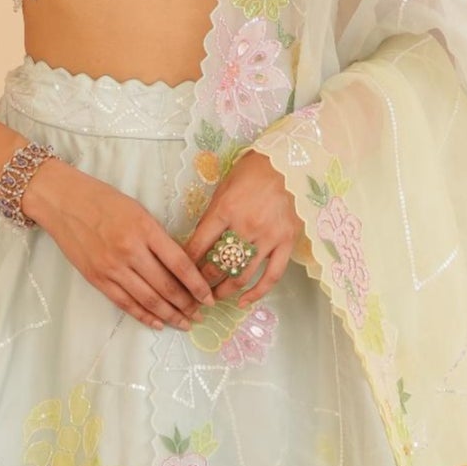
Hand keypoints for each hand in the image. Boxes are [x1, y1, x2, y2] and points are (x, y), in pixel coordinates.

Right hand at [20, 157, 217, 330]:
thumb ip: (158, 237)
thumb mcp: (138, 210)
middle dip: (187, 304)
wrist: (62, 201)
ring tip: (185, 323)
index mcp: (145, 229)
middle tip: (201, 314)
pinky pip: (125, 303)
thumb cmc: (103, 200)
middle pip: (166, 286)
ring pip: (148, 299)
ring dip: (170, 315)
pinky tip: (158, 323)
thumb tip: (180, 266)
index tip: (209, 297)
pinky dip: (144, 316)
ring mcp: (112, 267)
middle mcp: (130, 250)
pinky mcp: (97, 278)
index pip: (179, 264)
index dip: (197, 285)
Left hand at [183, 150, 302, 306]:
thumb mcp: (223, 189)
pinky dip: (257, 292)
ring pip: (241, 275)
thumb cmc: (251, 173)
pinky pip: (271, 276)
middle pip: (217, 265)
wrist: (287, 163)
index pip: (198, 246)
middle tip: (193, 292)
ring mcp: (268, 237)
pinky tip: (243, 302)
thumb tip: (197, 246)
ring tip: (213, 298)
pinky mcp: (286, 243)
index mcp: (225, 210)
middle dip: (201, 283)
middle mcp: (245, 227)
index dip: (186, 266)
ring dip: (224, 291)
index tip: (178, 277)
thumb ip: (211, 218)